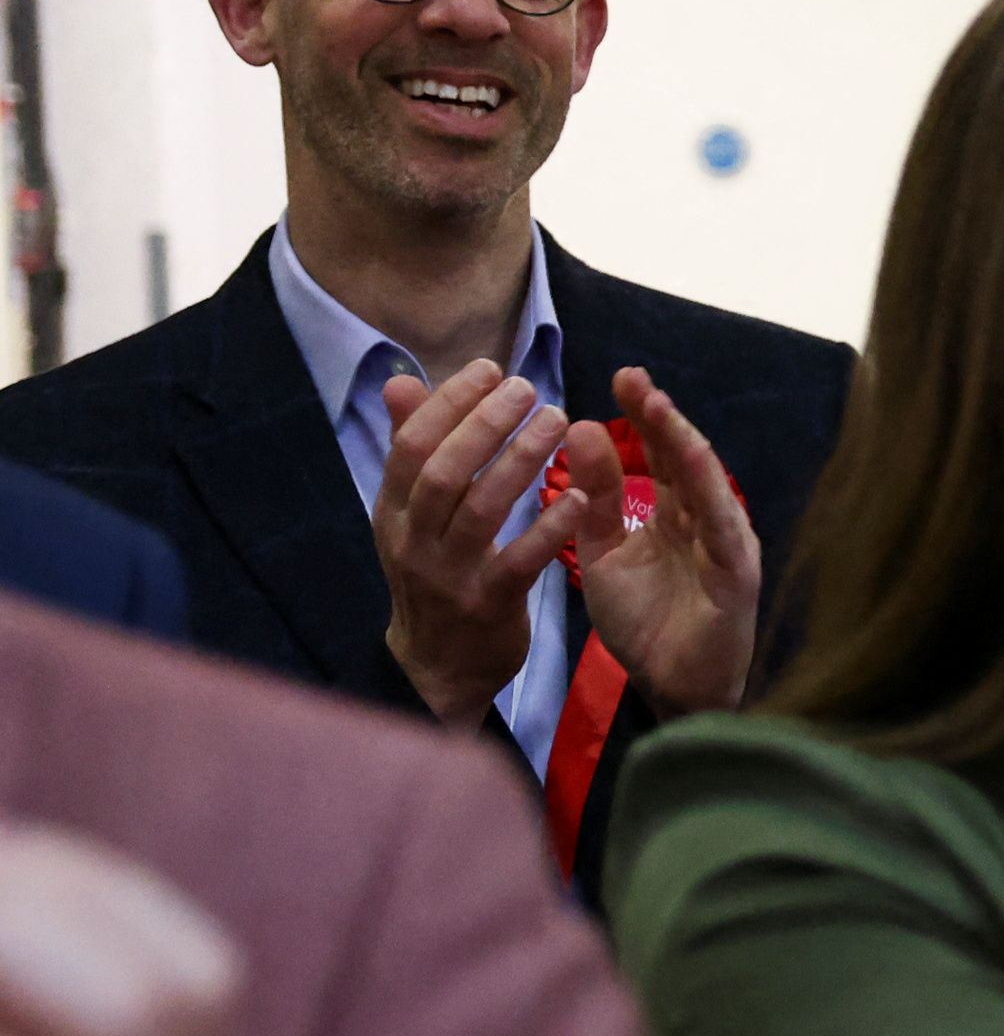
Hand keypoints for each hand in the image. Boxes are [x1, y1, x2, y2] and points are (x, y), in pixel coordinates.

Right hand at [369, 361, 570, 721]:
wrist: (438, 667)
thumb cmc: (435, 574)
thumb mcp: (411, 515)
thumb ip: (411, 449)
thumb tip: (398, 381)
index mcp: (394, 510)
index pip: (411, 445)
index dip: (448, 403)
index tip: (490, 367)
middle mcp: (414, 539)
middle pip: (443, 471)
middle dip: (484, 424)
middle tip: (529, 388)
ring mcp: (448, 574)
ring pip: (481, 509)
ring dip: (521, 460)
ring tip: (559, 420)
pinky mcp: (488, 605)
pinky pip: (519, 561)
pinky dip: (548, 527)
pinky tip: (577, 496)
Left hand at [555, 368, 765, 711]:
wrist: (672, 689)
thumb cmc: (646, 624)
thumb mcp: (605, 552)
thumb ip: (596, 498)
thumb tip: (577, 428)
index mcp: (677, 514)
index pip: (662, 454)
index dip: (643, 416)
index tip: (619, 377)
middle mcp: (707, 519)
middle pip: (687, 457)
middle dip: (661, 415)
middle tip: (632, 376)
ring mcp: (726, 543)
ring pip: (708, 482)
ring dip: (684, 441)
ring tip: (656, 406)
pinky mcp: (737, 573)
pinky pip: (723, 525)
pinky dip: (709, 490)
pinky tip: (693, 460)